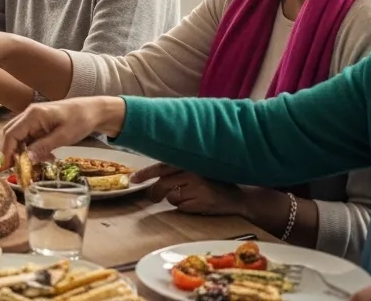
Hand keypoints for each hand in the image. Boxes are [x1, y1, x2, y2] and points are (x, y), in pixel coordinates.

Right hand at [0, 96, 126, 166]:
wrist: (94, 111)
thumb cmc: (81, 120)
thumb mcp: (63, 136)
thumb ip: (43, 147)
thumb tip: (26, 160)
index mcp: (33, 115)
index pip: (11, 134)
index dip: (7, 152)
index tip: (9, 168)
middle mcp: (29, 115)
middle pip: (11, 134)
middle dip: (13, 152)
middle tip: (21, 169)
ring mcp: (34, 119)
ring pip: (20, 137)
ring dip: (24, 152)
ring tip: (36, 165)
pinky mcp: (40, 124)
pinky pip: (30, 137)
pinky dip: (33, 149)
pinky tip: (45, 157)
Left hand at [133, 164, 247, 217]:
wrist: (239, 197)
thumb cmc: (214, 182)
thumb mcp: (198, 170)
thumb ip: (179, 169)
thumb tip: (153, 176)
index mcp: (189, 162)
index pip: (161, 166)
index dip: (145, 173)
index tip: (132, 179)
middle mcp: (192, 172)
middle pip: (162, 184)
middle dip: (154, 193)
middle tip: (153, 198)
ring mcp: (197, 187)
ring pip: (171, 197)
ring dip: (175, 199)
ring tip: (190, 197)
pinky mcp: (201, 201)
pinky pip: (181, 207)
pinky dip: (185, 207)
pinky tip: (197, 203)